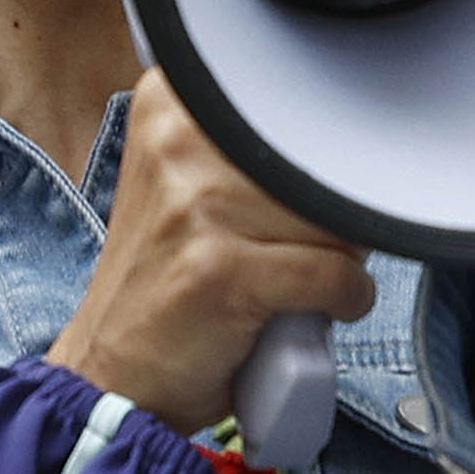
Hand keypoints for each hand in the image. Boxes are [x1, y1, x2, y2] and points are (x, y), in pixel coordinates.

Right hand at [45, 71, 381, 432]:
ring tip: (285, 280)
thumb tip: (359, 147)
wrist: (115, 369)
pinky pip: (335, 275)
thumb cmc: (169, 278)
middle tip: (284, 249)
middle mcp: (176, 142)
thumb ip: (254, 146)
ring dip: (335, 260)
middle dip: (327, 215)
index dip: (317, 157)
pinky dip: (343, 302)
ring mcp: (196, 206)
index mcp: (171, 105)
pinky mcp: (220, 271)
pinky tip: (305, 311)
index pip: (301, 104)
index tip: (298, 190)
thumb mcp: (191, 183)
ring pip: (334, 220)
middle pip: (322, 164)